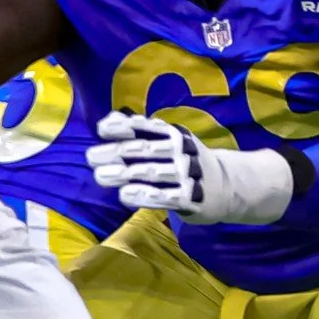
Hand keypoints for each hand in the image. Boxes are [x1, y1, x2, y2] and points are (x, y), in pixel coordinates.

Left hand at [89, 111, 294, 224]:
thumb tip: (108, 119)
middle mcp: (181, 151)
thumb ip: (139, 131)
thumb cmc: (183, 161)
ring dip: (126, 174)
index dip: (123, 127)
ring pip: (153, 173)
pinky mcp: (191, 198)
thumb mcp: (167, 141)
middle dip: (116, 152)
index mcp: (173, 134)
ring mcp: (188, 175)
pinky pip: (166, 196)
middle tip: (91, 158)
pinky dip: (144, 195)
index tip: (101, 130)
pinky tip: (124, 195)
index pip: (146, 127)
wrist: (226, 185)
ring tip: (101, 176)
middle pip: (145, 150)